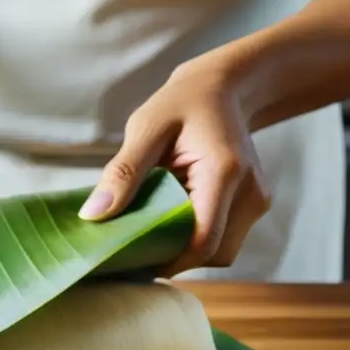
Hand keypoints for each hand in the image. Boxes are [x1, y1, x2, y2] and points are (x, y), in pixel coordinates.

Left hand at [79, 59, 270, 276]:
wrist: (225, 88)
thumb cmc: (183, 102)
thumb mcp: (146, 127)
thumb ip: (123, 172)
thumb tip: (93, 215)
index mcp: (224, 172)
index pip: (203, 241)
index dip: (168, 261)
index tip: (131, 261)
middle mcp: (250, 193)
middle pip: (214, 254)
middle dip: (174, 258)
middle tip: (134, 249)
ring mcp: (256, 201)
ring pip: (221, 252)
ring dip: (186, 251)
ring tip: (151, 232)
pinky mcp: (253, 205)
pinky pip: (224, 238)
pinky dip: (196, 239)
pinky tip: (170, 222)